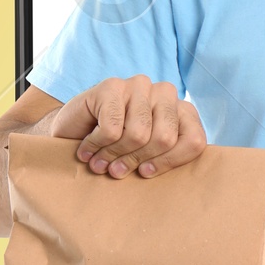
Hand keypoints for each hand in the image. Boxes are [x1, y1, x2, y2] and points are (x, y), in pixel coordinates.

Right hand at [52, 75, 206, 177]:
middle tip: (116, 170)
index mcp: (182, 112)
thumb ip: (165, 161)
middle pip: (165, 138)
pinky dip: (96, 145)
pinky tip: (87, 148)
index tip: (146, 173)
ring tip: (100, 163)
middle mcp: (165, 93)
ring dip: (114, 155)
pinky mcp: (112, 86)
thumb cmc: (114, 149)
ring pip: (138, 134)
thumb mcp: (146, 158)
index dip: (170, 163)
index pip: (194, 141)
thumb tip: (175, 179)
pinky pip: (112, 129)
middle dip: (137, 160)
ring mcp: (139, 85)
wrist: (71, 134)